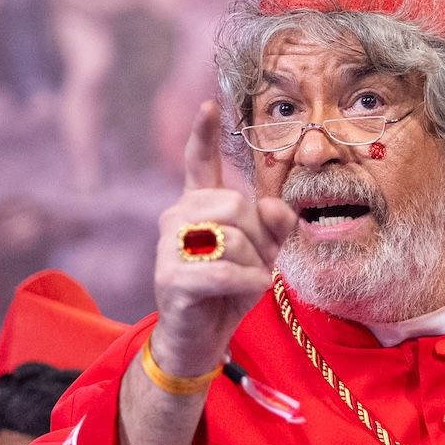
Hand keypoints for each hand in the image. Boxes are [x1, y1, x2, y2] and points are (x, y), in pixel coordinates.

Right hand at [150, 101, 296, 376]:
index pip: (199, 163)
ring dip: (255, 265)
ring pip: (233, 238)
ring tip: (245, 282)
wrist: (200, 339)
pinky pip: (224, 270)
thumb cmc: (230, 290)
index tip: (209, 105)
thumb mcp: (262, 253)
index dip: (204, 135)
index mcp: (198, 206)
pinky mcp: (171, 278)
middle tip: (256, 263)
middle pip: (236, 204)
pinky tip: (242, 293)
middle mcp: (177, 218)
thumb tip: (276, 207)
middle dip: (259, 237)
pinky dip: (245, 284)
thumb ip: (274, 225)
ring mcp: (169, 246)